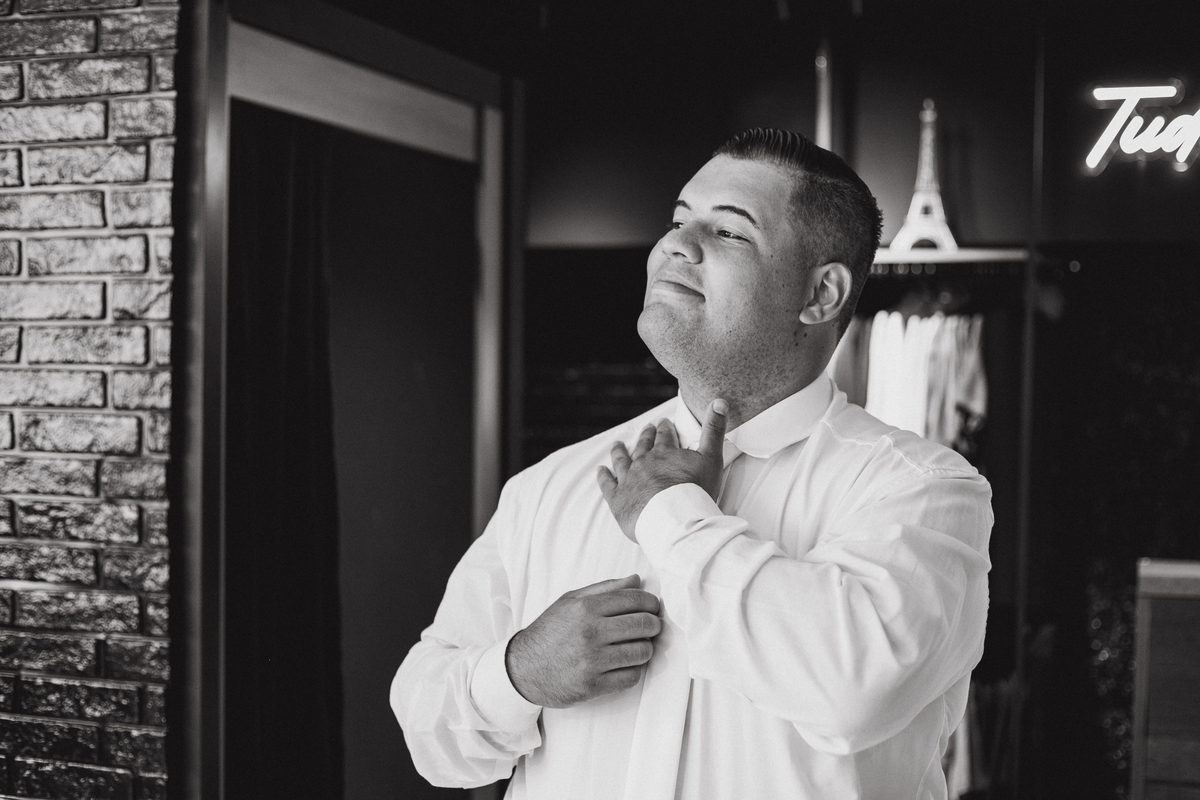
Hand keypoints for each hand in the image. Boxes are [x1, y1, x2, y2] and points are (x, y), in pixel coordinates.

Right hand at [505, 575, 662, 707]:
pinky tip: (625, 665)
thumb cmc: (549, 632)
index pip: (635, 600)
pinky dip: (634, 671)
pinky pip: (631, 677)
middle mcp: (590, 633)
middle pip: (644, 625)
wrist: (523, 668)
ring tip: (638, 646)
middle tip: (652, 627)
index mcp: (586, 608)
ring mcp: (592, 661)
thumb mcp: (570, 601)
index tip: (653, 608)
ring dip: (646, 649)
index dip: (651, 603)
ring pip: (642, 652)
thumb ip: (604, 588)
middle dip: (654, 625)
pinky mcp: (593, 686)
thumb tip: (636, 579)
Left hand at [597, 399, 727, 541]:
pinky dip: (603, 476)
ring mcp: (629, 480)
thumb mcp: (712, 458)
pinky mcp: (618, 499)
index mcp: (665, 453)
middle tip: (646, 430)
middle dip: (645, 437)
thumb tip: (720, 401)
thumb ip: (714, 430)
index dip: (665, 428)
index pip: (665, 436)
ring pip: (621, 461)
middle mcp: (644, 462)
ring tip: (617, 445)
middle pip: (643, 446)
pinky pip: (607, 484)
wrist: (675, 520)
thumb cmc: (696, 492)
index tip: (663, 422)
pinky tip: (600, 471)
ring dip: (619, 452)